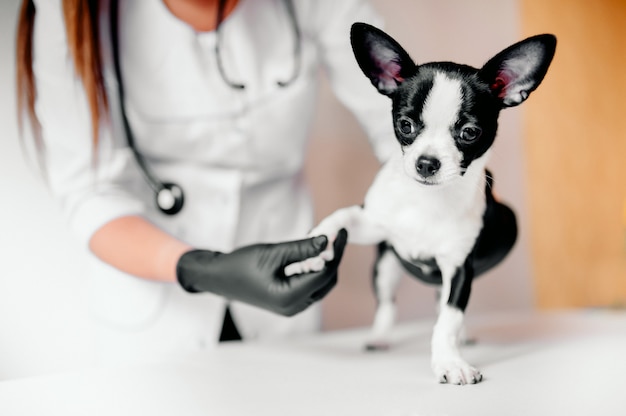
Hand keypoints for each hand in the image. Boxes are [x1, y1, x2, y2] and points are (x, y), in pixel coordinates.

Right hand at [176, 230, 347, 315]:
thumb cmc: (240, 264)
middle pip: (327, 281)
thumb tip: (327, 241)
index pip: (324, 273)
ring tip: (321, 241)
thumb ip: (302, 248)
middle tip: (335, 235)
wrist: (219, 277)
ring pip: (321, 284)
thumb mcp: (273, 253)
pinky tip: (311, 252)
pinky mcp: (289, 301)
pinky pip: (311, 286)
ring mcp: (292, 307)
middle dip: (333, 258)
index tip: (341, 232)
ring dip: (325, 263)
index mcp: (289, 297)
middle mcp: (294, 307)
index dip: (336, 252)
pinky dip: (314, 269)